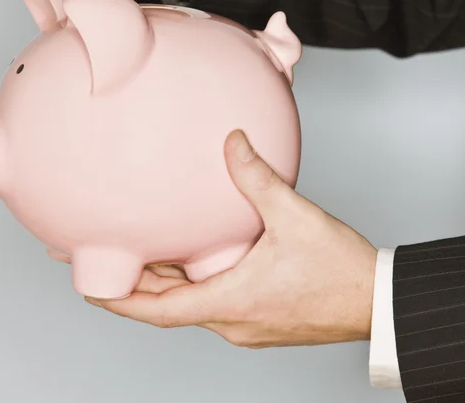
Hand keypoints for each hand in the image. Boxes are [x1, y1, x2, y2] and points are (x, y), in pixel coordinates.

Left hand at [85, 130, 377, 347]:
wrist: (377, 301)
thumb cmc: (339, 270)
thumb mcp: (294, 215)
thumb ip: (258, 177)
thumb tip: (233, 141)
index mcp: (231, 301)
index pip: (158, 310)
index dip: (118, 299)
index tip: (87, 285)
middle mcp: (232, 319)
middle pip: (167, 304)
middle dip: (131, 280)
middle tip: (102, 253)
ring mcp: (246, 322)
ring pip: (190, 302)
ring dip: (162, 280)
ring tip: (139, 250)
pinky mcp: (259, 316)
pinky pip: (212, 300)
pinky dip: (191, 281)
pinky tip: (194, 255)